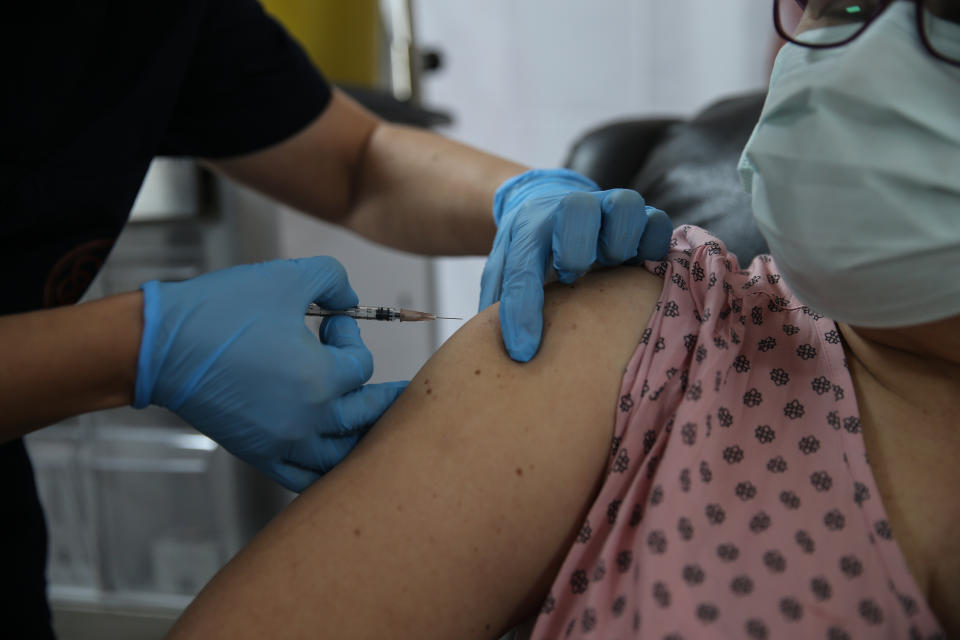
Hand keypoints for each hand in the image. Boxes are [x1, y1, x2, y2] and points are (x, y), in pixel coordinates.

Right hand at [134, 257, 406, 491]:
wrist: (160, 347)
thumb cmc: (220, 312)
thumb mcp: (286, 278)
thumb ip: (332, 280)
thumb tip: (350, 299)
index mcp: (319, 380)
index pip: (361, 367)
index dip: (351, 339)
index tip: (332, 321)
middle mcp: (307, 420)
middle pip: (365, 416)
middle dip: (377, 391)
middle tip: (390, 383)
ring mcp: (283, 443)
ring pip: (342, 454)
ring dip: (360, 434)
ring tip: (369, 419)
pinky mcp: (259, 455)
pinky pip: (305, 478)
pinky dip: (325, 470)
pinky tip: (333, 455)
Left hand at [479, 169, 672, 361]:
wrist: (554, 205)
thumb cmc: (533, 247)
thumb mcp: (506, 267)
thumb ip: (501, 297)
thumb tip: (496, 350)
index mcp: (532, 224)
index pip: (522, 265)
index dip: (521, 310)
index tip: (522, 350)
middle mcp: (573, 206)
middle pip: (577, 209)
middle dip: (574, 249)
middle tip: (569, 277)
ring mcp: (611, 207)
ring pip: (626, 207)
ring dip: (618, 243)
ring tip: (607, 267)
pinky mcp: (644, 215)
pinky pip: (659, 223)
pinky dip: (653, 246)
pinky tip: (638, 267)